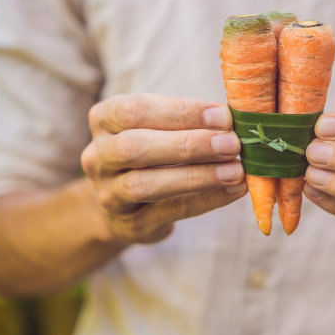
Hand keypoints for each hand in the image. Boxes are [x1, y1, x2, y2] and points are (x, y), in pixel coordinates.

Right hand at [81, 94, 246, 243]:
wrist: (127, 202)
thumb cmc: (154, 150)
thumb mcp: (161, 126)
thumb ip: (189, 121)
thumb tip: (235, 120)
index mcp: (105, 119)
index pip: (136, 110)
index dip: (181, 112)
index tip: (223, 116)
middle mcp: (98, 156)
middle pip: (135, 147)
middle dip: (189, 145)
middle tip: (232, 144)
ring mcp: (109, 194)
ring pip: (145, 184)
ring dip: (197, 176)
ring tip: (235, 170)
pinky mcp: (131, 224)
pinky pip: (170, 211)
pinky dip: (206, 199)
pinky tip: (234, 190)